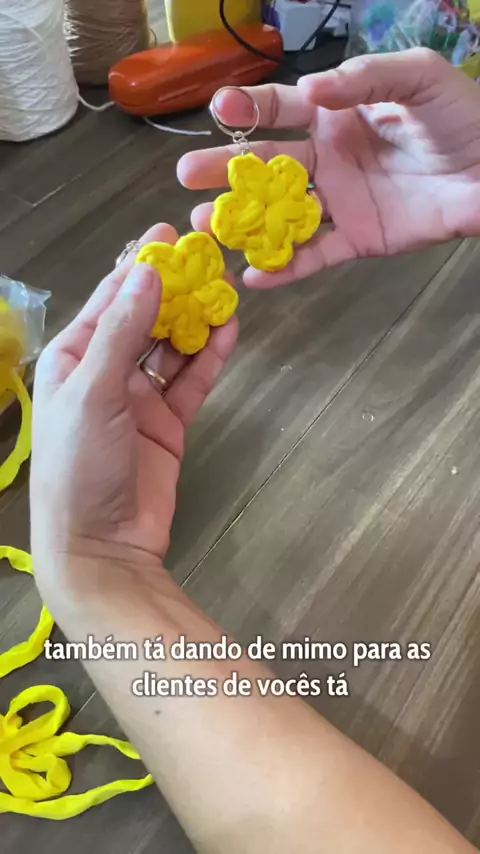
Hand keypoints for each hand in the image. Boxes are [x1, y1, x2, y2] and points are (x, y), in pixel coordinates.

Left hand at [30, 223, 237, 583]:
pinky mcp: (169, 423)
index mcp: (72, 358)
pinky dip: (210, 359)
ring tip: (226, 292)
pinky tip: (229, 333)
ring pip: (172, 348)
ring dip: (196, 322)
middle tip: (209, 260)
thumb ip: (122, 332)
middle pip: (144, 319)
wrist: (101, 545)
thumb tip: (147, 274)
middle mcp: (105, 372)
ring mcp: (139, 398)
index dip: (139, 268)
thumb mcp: (93, 391)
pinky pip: (192, 382)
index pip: (109, 301)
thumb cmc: (80, 465)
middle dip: (174, 291)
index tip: (169, 236)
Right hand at [178, 48, 479, 287]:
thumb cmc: (462, 117)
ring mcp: (340, 203)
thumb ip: (364, 80)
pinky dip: (284, 269)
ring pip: (279, 213)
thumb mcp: (417, 78)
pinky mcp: (356, 240)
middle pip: (267, 165)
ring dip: (241, 222)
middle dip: (226, 170)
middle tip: (186, 178)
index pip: (282, 110)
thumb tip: (312, 91)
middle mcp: (330, 160)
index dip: (249, 109)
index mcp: (338, 115)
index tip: (219, 110)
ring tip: (204, 227)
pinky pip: (314, 256)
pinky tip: (251, 277)